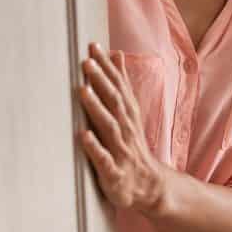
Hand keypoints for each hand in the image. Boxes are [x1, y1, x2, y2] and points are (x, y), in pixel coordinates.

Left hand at [77, 43, 166, 212]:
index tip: (93, 46)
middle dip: (101, 81)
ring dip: (96, 108)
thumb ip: (121, 83)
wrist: (148, 185)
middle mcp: (126, 128)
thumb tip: (116, 53)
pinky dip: (94, 147)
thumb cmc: (131, 145)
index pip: (119, 86)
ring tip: (83, 91)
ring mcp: (120, 150)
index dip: (107, 66)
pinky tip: (83, 136)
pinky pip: (104, 159)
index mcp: (127, 114)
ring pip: (109, 126)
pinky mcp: (113, 172)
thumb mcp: (128, 112)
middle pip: (114, 101)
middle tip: (86, 62)